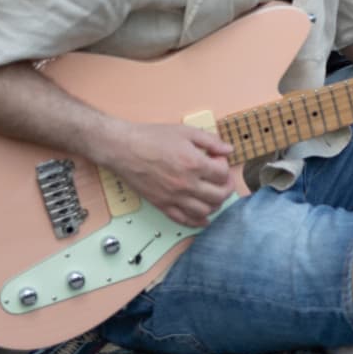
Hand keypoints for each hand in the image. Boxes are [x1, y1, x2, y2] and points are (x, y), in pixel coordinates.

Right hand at [96, 121, 235, 227]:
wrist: (123, 148)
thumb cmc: (151, 138)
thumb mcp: (186, 131)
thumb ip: (211, 141)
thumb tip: (229, 149)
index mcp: (194, 164)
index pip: (223, 174)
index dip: (225, 166)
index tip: (218, 161)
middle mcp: (186, 184)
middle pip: (219, 195)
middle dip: (226, 187)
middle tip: (223, 180)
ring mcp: (174, 197)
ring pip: (205, 211)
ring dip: (215, 205)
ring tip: (213, 195)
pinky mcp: (161, 205)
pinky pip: (183, 220)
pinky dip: (197, 221)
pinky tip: (203, 218)